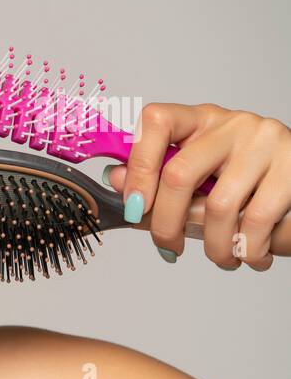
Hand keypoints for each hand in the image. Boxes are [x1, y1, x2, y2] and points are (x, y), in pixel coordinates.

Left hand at [102, 103, 290, 269]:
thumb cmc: (246, 181)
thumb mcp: (200, 176)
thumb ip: (156, 180)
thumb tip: (114, 178)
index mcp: (200, 119)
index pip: (156, 121)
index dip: (137, 167)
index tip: (133, 206)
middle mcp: (232, 124)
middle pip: (179, 174)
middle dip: (166, 223)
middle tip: (168, 247)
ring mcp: (264, 142)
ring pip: (218, 206)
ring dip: (213, 246)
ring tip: (222, 259)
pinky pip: (255, 220)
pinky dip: (246, 249)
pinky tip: (249, 256)